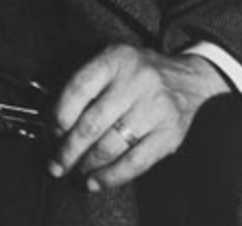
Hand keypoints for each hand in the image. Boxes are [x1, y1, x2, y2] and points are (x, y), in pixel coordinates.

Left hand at [49, 44, 228, 191]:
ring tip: (76, 169)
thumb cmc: (139, 72)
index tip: (52, 131)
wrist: (188, 78)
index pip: (79, 88)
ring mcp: (154, 108)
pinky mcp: (168, 133)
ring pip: (111, 145)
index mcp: (116, 59)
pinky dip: (111, 176)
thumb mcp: (113, 60)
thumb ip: (86, 82)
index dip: (60, 114)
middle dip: (68, 149)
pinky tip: (96, 181)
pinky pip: (135, 162)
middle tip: (56, 163)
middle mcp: (135, 81)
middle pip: (92, 123)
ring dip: (87, 164)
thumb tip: (54, 120)